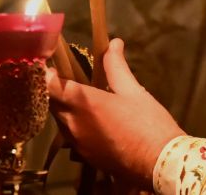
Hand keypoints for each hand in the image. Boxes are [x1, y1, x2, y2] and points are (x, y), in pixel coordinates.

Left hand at [47, 38, 185, 189]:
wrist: (158, 162)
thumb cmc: (147, 123)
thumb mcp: (133, 91)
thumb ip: (117, 67)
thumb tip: (114, 44)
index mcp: (84, 103)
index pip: (51, 86)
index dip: (47, 74)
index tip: (53, 66)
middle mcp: (74, 124)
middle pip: (52, 104)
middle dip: (56, 92)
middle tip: (69, 80)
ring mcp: (77, 143)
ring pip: (61, 121)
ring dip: (65, 109)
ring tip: (82, 101)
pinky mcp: (84, 156)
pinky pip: (71, 136)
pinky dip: (75, 126)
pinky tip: (93, 123)